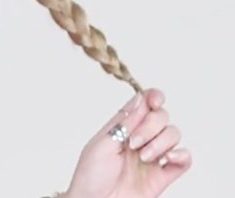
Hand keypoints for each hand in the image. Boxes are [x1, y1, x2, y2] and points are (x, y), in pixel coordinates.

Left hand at [64, 89, 191, 197]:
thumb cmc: (90, 176)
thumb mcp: (101, 144)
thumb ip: (124, 122)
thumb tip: (140, 98)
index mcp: (122, 127)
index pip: (144, 104)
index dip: (153, 97)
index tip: (155, 101)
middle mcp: (140, 138)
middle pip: (162, 117)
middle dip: (151, 126)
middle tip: (133, 143)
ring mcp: (153, 156)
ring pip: (174, 135)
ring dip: (161, 142)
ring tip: (144, 157)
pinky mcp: (163, 175)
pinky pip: (184, 159)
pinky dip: (181, 155)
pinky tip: (168, 159)